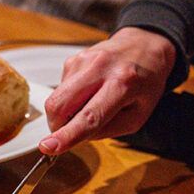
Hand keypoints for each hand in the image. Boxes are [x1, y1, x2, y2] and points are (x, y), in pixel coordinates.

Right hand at [39, 27, 176, 153]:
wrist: (143, 45)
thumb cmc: (145, 82)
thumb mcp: (139, 115)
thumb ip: (108, 130)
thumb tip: (77, 136)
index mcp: (123, 84)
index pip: (90, 116)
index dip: (67, 134)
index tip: (48, 147)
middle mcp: (100, 68)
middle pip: (60, 104)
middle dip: (56, 126)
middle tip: (67, 133)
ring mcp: (83, 61)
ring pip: (56, 97)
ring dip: (65, 112)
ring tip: (88, 105)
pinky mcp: (72, 59)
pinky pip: (61, 88)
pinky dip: (70, 98)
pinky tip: (87, 92)